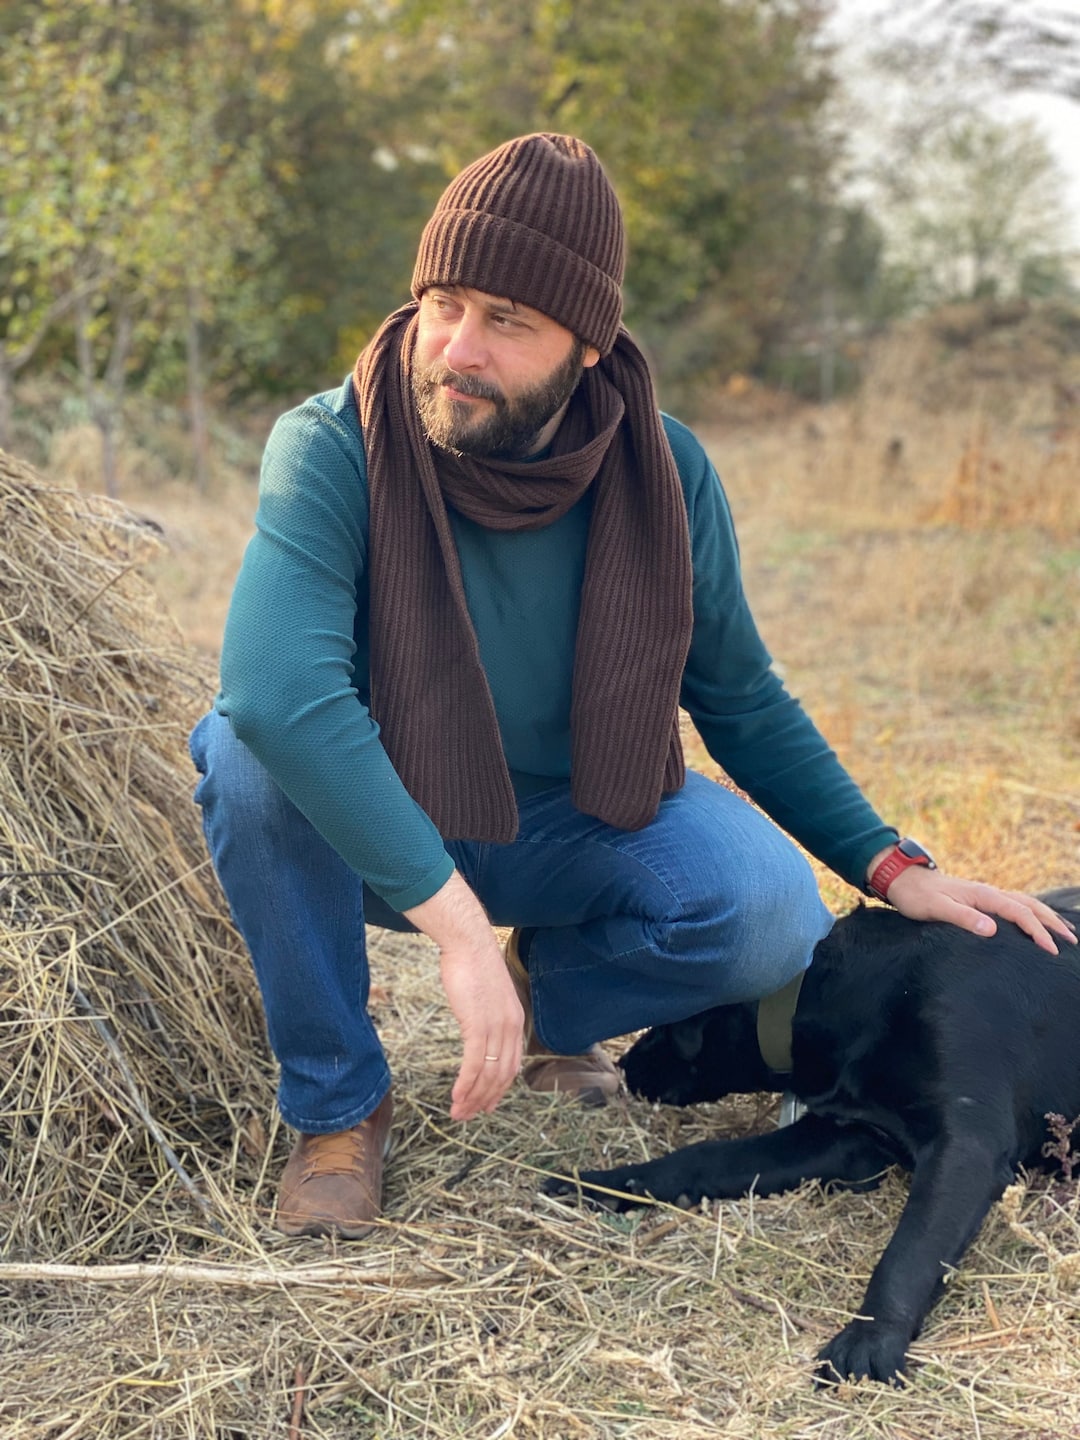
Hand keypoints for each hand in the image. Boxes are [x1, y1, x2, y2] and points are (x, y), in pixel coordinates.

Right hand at [439, 944, 523, 1120]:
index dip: (499, 1088)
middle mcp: (511, 1027)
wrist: (469, 944)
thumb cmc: (472, 965)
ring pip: (488, 1074)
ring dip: (472, 1097)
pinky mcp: (479, 1025)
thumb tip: (477, 1031)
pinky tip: (457, 1096)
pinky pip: (474, 1064)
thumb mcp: (486, 995)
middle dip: (484, 1099)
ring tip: (458, 1113)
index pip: (512, 1065)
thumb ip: (487, 1016)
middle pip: (502, 1075)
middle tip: (467, 1115)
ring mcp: (496, 1027)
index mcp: (515, 1021)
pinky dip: (466, 1084)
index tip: (486, 1104)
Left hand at [871, 853, 1077, 954]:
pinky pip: (1015, 904)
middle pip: (1029, 905)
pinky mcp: (981, 899)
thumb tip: (992, 929)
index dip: (1037, 931)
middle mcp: (989, 893)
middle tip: (1071, 941)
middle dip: (1052, 922)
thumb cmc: (918, 897)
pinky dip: (1031, 912)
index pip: (1019, 913)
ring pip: (1025, 903)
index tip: (1051, 949)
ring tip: (1064, 932)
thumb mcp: (937, 909)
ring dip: (1046, 916)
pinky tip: (1035, 921)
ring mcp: (986, 895)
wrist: (904, 880)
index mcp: (983, 895)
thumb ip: (963, 918)